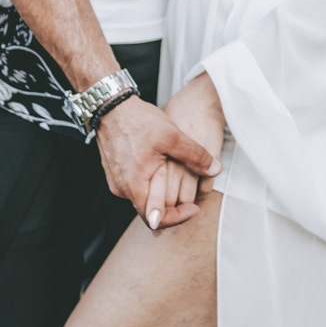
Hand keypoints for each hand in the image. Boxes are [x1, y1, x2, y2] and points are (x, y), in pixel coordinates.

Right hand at [95, 94, 215, 220]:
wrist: (110, 106)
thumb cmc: (137, 120)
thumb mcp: (172, 136)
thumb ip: (195, 155)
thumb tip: (214, 169)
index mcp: (135, 185)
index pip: (156, 220)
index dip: (178, 217)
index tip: (193, 207)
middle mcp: (122, 189)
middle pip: (150, 212)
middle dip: (173, 209)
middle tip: (191, 201)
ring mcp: (117, 182)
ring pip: (143, 199)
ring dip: (162, 197)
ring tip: (179, 185)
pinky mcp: (116, 173)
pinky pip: (136, 187)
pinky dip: (152, 187)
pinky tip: (164, 173)